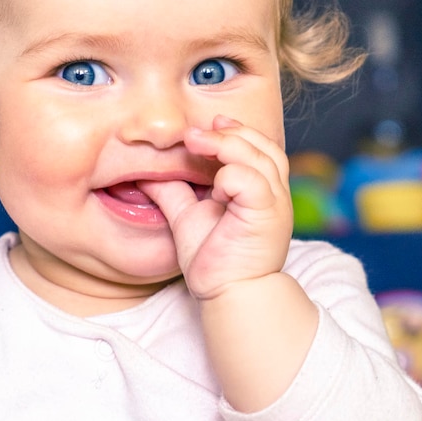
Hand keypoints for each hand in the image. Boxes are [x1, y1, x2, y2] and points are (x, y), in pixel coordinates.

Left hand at [139, 115, 292, 301]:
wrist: (228, 295)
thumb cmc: (214, 260)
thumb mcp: (188, 217)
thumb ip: (174, 193)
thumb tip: (148, 174)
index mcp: (260, 191)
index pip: (259, 148)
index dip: (237, 132)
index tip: (209, 125)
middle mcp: (274, 194)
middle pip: (263, 146)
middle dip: (231, 132)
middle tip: (196, 131)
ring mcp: (274, 204)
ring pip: (259, 157)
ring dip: (226, 145)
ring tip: (195, 141)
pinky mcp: (267, 216)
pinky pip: (251, 181)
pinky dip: (230, 176)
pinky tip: (214, 191)